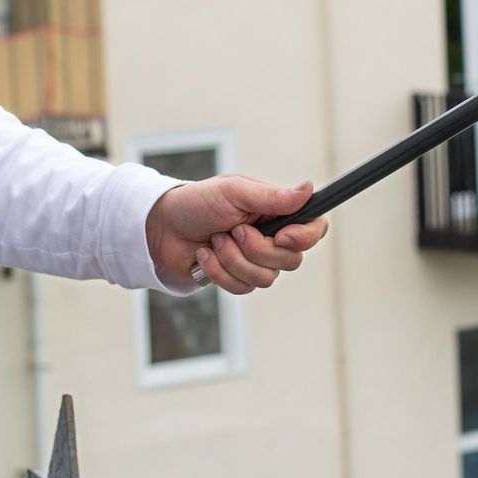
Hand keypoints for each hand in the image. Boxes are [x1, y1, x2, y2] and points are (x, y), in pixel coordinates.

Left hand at [143, 174, 327, 293]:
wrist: (162, 228)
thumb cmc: (197, 202)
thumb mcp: (234, 192)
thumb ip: (273, 196)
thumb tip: (308, 189)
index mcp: (276, 212)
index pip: (314, 228)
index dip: (305, 237)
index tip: (282, 235)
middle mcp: (272, 238)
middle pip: (291, 260)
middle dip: (256, 248)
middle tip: (233, 230)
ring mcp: (255, 261)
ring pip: (266, 278)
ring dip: (233, 259)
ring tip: (215, 241)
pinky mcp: (237, 279)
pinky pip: (242, 288)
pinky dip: (220, 272)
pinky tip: (206, 256)